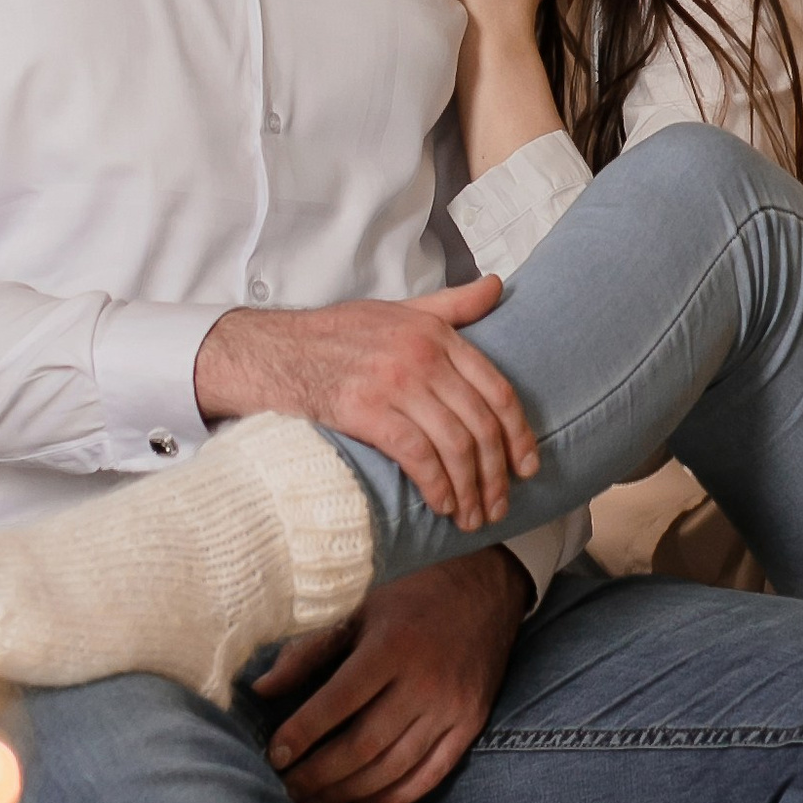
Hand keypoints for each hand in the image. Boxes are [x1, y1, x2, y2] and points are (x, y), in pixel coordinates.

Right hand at [193, 280, 538, 529]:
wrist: (274, 350)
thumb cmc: (338, 334)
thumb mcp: (401, 309)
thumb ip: (452, 305)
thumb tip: (496, 286)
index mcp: (437, 334)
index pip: (498, 390)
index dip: (519, 435)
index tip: (527, 466)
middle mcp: (423, 356)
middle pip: (481, 424)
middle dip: (497, 473)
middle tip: (500, 504)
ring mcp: (396, 383)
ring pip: (455, 445)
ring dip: (470, 489)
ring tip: (473, 515)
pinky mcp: (367, 411)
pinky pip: (419, 456)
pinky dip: (437, 486)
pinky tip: (441, 505)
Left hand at [256, 553, 528, 802]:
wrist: (489, 592)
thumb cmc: (413, 600)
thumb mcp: (359, 610)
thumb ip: (309, 650)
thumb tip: (260, 690)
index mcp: (392, 647)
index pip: (339, 700)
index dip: (303, 733)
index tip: (273, 756)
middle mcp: (424, 682)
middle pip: (363, 745)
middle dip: (318, 775)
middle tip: (284, 791)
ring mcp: (451, 709)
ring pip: (392, 768)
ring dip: (348, 793)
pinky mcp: (470, 727)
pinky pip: (428, 776)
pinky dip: (392, 798)